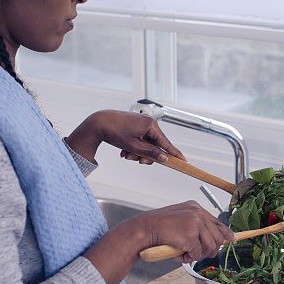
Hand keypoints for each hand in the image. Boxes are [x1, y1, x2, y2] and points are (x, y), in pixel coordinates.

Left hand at [66, 110, 184, 164]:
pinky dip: (134, 147)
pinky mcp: (136, 125)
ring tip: (125, 154)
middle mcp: (149, 122)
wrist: (98, 123)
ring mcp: (142, 123)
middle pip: (155, 146)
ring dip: (137, 152)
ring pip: (146, 144)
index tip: (184, 161)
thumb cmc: (115, 132)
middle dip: (144, 155)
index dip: (175, 154)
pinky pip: (140, 139)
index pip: (166, 143)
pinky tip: (124, 149)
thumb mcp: (133, 146)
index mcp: (151, 125)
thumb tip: (164, 158)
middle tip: (134, 160)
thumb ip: (151, 153)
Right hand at [126, 200, 234, 262]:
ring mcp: (195, 222)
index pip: (217, 222)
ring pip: (210, 246)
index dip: (226, 233)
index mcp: (195, 207)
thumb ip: (197, 228)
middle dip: (210, 250)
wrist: (143, 230)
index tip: (233, 238)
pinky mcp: (190, 234)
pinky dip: (188, 257)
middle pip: (217, 237)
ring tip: (185, 253)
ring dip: (198, 255)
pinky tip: (178, 253)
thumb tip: (215, 241)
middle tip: (198, 254)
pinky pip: (197, 253)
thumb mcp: (181, 222)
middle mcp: (198, 213)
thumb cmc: (159, 229)